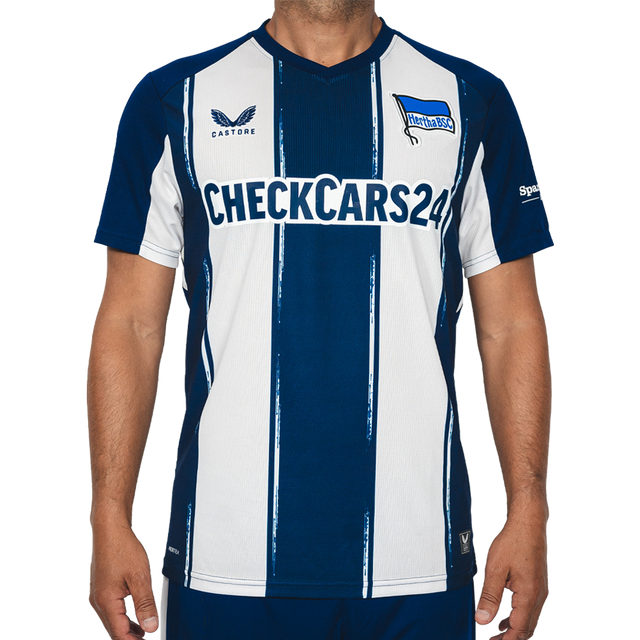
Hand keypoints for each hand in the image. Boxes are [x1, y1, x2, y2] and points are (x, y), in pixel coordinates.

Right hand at [87, 524, 158, 638]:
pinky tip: (136, 611)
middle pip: (114, 630)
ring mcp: (98, 595)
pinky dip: (124, 615)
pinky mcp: (101, 588)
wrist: (110, 529)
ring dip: (128, 627)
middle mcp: (99, 602)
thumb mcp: (140, 577)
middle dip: (131, 637)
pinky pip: (112, 608)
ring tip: (145, 629)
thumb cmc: (122, 548)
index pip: (119, 635)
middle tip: (148, 636)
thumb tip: (150, 627)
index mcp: (106, 602)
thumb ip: (145, 604)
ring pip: (113, 620)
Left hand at [475, 512, 549, 638]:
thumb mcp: (495, 569)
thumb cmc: (513, 541)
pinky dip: (517, 615)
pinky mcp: (537, 583)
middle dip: (510, 638)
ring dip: (513, 628)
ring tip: (496, 633)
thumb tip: (482, 620)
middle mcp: (538, 596)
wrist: (528, 523)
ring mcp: (540, 590)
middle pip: (527, 628)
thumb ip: (489, 596)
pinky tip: (504, 615)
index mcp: (529, 596)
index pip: (520, 631)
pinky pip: (529, 607)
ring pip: (529, 618)